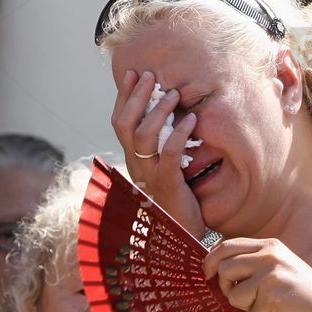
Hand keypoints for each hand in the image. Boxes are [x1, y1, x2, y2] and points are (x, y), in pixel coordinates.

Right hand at [110, 69, 204, 236]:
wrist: (182, 237)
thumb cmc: (178, 202)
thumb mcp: (165, 171)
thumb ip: (162, 149)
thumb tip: (168, 119)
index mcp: (133, 161)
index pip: (120, 123)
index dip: (124, 98)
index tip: (133, 74)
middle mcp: (136, 166)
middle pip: (126, 125)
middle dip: (137, 96)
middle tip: (150, 75)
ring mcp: (150, 176)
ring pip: (144, 136)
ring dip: (159, 110)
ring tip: (174, 93)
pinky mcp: (168, 185)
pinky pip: (170, 154)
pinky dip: (179, 134)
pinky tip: (192, 119)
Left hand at [202, 237, 311, 311]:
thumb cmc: (300, 291)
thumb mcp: (278, 265)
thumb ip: (252, 262)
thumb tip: (217, 268)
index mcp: (269, 245)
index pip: (227, 245)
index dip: (211, 260)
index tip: (207, 273)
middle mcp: (269, 256)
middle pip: (225, 268)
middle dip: (226, 286)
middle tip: (237, 295)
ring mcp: (270, 276)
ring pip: (233, 294)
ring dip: (245, 305)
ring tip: (266, 304)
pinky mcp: (271, 297)